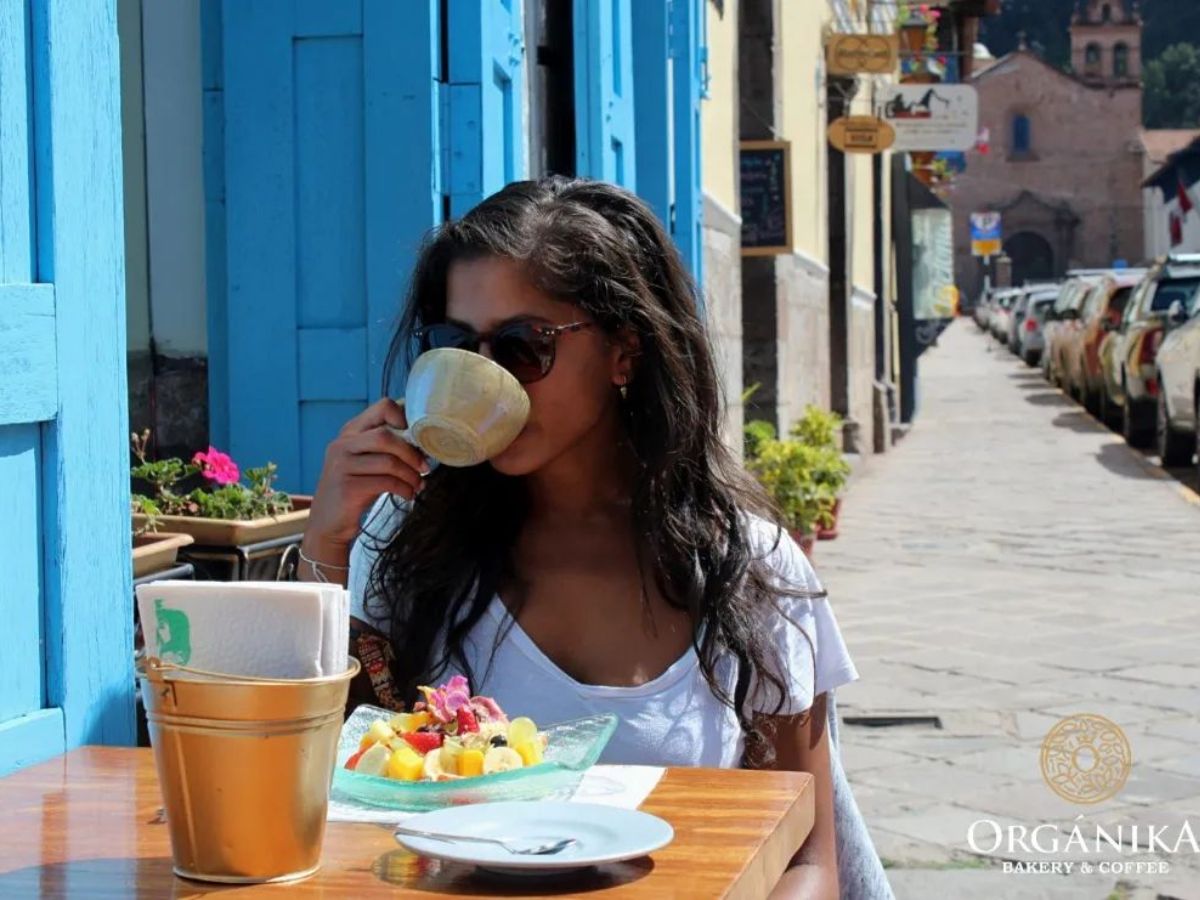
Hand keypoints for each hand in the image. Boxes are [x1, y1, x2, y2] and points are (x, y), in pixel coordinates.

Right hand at [305, 399, 430, 550]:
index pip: (383, 407)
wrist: (327, 525)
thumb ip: (384, 447)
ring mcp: (341, 465)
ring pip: (388, 461)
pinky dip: (404, 489)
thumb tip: (424, 442)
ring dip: (410, 475)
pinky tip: (408, 494)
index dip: (405, 418)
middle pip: (386, 436)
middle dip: (411, 453)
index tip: (417, 439)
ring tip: (417, 484)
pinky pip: (385, 483)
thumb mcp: (366, 462)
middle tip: (425, 467)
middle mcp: (342, 444)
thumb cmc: (355, 490)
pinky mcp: (347, 488)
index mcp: (350, 432)